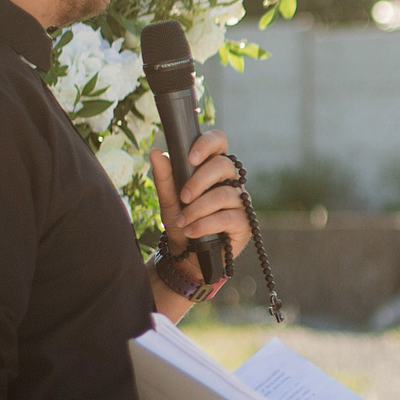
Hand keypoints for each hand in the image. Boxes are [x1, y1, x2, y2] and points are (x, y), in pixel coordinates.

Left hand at [150, 127, 251, 271]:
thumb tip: (155, 152)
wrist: (186, 257)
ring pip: (224, 194)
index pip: (219, 142)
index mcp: (213, 169)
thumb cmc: (181, 223)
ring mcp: (240, 201)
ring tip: (182, 221)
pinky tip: (192, 231)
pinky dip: (205, 224)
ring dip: (198, 209)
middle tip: (183, 197)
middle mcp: (230, 181)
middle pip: (224, 165)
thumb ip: (164, 177)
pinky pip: (227, 217)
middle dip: (199, 180)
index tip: (191, 159)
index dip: (208, 144)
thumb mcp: (168, 200)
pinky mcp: (244, 223)